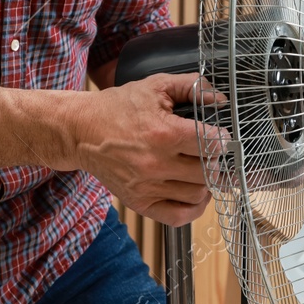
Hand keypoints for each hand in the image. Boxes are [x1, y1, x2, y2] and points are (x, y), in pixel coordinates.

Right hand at [69, 73, 227, 227]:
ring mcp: (147, 186)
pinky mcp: (140, 202)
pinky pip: (178, 216)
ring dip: (205, 183)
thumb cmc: (118, 107)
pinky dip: (193, 208)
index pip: (211, 145)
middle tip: (209, 154)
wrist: (81, 131)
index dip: (221, 140)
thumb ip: (191, 87)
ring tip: (200, 170)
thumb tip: (221, 99)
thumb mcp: (155, 86)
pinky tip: (193, 192)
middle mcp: (156, 164)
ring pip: (197, 194)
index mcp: (163, 133)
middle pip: (208, 172)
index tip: (219, 137)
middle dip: (215, 161)